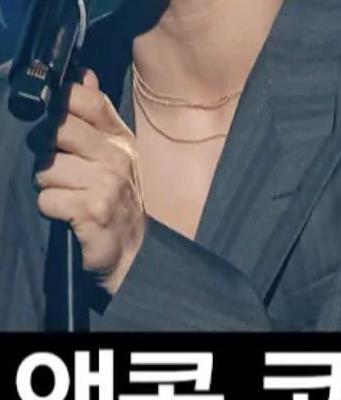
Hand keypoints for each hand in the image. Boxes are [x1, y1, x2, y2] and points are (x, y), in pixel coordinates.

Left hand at [35, 70, 145, 293]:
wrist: (133, 251)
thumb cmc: (118, 203)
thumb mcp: (116, 157)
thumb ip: (98, 118)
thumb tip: (86, 76)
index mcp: (122, 141)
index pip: (89, 101)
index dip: (63, 101)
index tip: (54, 118)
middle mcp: (117, 157)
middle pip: (59, 129)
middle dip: (48, 151)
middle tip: (63, 171)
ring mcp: (107, 183)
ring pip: (47, 168)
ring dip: (49, 186)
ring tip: (70, 197)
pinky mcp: (92, 210)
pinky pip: (47, 198)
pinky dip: (51, 209)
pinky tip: (69, 215)